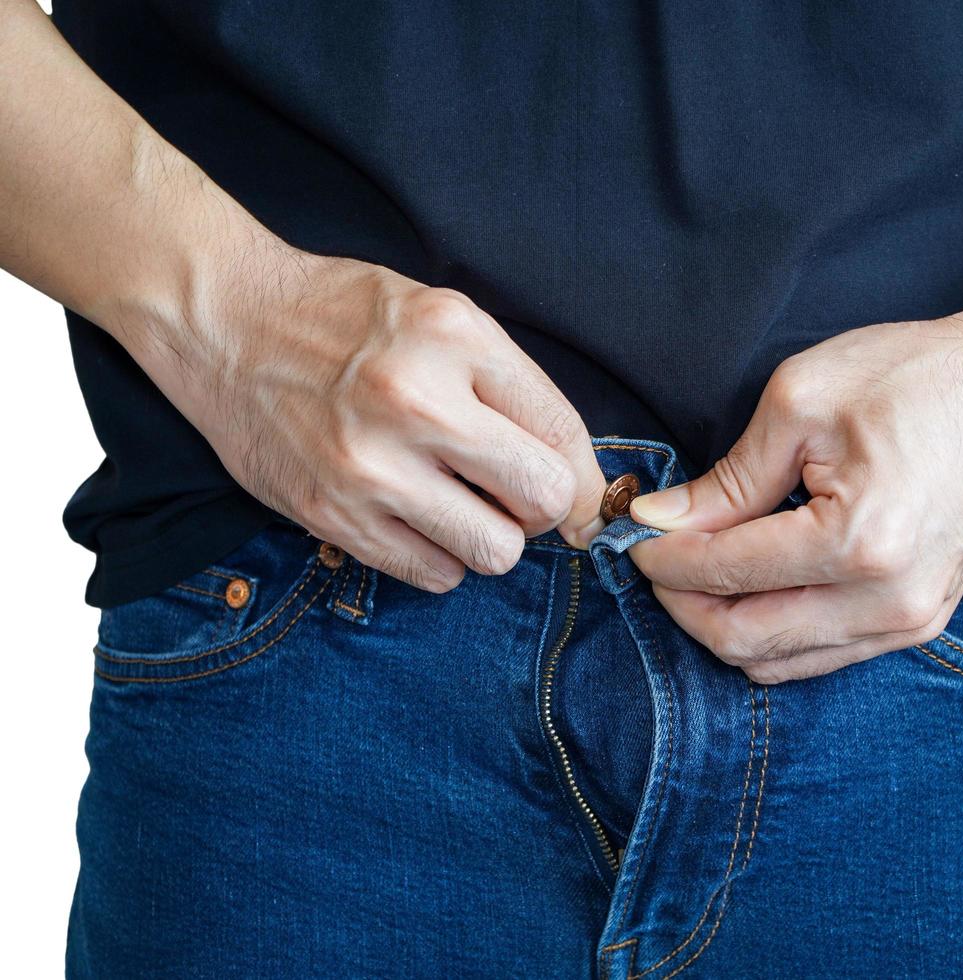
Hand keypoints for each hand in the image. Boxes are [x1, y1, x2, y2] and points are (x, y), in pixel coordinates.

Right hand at [158, 251, 605, 591]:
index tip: (585, 495)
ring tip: (460, 503)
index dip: (588, 476)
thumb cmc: (344, 318)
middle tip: (514, 492)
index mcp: (455, 338)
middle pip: (543, 499)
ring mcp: (370, 465)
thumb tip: (582, 480)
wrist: (222, 321)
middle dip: (542, 506)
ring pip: (495, 552)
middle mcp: (416, 401)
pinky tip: (415, 516)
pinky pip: (434, 575)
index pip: (564, 433)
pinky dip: (439, 557)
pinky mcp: (332, 514)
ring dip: (490, 536)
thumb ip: (512, 387)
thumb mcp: (441, 315)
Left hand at [628, 306, 962, 682]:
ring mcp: (912, 622)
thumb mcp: (801, 402)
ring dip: (726, 625)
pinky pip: (825, 657)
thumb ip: (726, 479)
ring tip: (701, 572)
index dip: (663, 560)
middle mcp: (888, 603)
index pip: (725, 575)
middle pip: (744, 640)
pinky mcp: (923, 622)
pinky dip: (775, 633)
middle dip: (684, 605)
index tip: (635, 535)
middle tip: (659, 559)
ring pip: (781, 662)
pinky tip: (756, 587)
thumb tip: (662, 522)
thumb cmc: (917, 377)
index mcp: (857, 545)